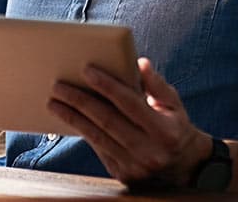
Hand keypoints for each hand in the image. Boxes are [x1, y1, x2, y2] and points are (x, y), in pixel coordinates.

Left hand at [47, 57, 210, 186]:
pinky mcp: (122, 174)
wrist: (183, 166)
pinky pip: (98, 148)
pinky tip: (69, 118)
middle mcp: (149, 151)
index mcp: (165, 131)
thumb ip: (157, 84)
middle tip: (59, 86)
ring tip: (54, 101)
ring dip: (72, 117)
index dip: (107, 85)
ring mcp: (134, 166)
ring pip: (97, 137)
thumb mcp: (173, 104)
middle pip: (107, 120)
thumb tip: (139, 63)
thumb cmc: (175, 127)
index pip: (130, 103)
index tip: (87, 70)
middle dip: (80, 101)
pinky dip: (82, 131)